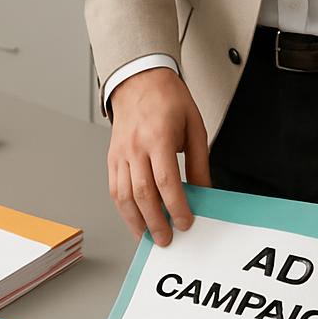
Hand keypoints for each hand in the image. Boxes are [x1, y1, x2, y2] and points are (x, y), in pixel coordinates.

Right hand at [108, 67, 210, 245]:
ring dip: (136, 221)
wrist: (139, 80)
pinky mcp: (112, 158)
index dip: (176, 206)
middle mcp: (135, 147)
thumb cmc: (167, 99)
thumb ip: (199, 161)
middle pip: (143, 194)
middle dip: (156, 221)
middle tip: (168, 238)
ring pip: (124, 196)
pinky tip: (134, 220)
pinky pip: (115, 189)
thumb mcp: (194, 126)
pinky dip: (124, 209)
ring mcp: (120, 154)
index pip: (166, 181)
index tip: (185, 221)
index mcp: (158, 137)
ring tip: (150, 236)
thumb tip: (204, 191)